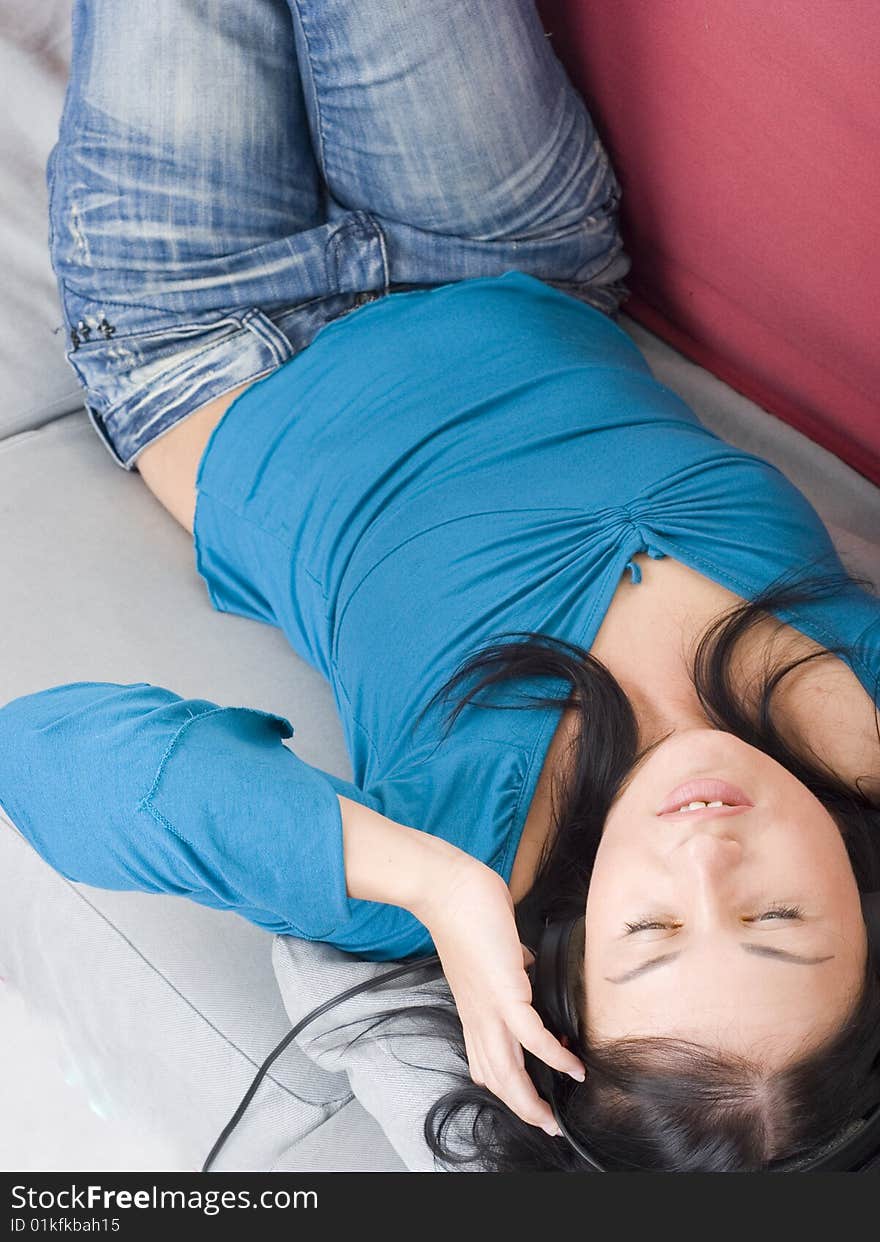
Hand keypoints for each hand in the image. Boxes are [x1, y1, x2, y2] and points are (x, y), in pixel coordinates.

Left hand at [416, 856, 585, 1134]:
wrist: (446, 887)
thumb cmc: (467, 909)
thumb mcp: (491, 947)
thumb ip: (509, 963)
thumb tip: (525, 963)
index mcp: (475, 1006)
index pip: (486, 1058)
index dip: (506, 1084)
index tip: (528, 1096)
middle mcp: (478, 1014)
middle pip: (496, 1077)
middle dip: (522, 1107)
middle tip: (547, 1125)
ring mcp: (488, 1007)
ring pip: (507, 1070)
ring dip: (531, 1100)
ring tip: (554, 1117)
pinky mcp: (504, 993)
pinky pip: (531, 1037)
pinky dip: (554, 1056)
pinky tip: (572, 1067)